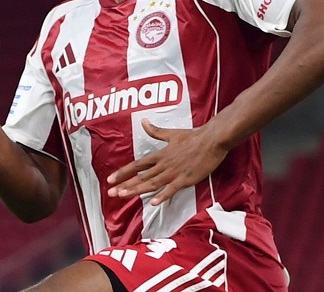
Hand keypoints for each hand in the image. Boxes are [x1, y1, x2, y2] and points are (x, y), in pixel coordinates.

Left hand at [106, 118, 227, 205]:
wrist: (212, 139)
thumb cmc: (194, 136)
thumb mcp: (172, 133)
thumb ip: (156, 131)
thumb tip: (144, 121)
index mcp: (161, 154)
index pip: (138, 165)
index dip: (123, 172)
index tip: (110, 179)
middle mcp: (164, 164)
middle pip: (141, 176)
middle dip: (125, 185)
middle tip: (111, 193)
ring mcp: (174, 173)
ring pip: (152, 183)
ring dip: (137, 190)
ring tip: (124, 195)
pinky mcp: (186, 179)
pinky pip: (172, 189)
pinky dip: (162, 195)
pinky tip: (153, 203)